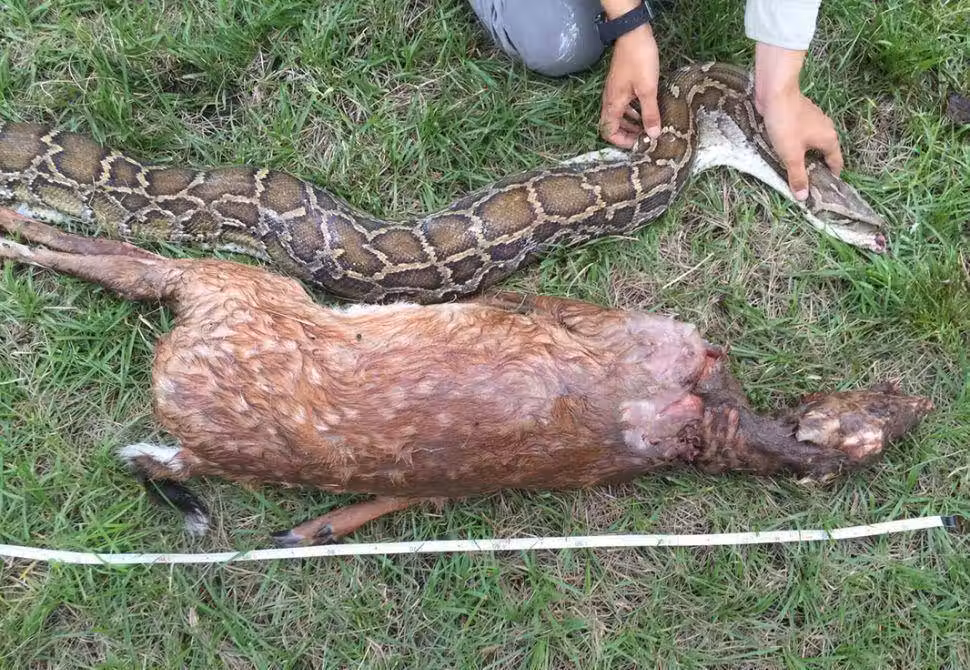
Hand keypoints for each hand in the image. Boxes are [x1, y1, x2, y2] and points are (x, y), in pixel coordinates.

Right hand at [599, 2, 661, 147]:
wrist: (634, 33)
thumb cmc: (639, 61)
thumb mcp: (648, 90)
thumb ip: (650, 113)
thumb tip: (653, 135)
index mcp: (613, 103)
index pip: (608, 131)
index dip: (621, 142)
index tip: (638, 144)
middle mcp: (610, 99)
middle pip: (612, 125)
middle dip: (627, 134)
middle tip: (645, 138)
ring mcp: (614, 91)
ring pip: (619, 114)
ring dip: (631, 122)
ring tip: (648, 126)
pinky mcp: (621, 83)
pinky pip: (624, 104)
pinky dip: (633, 111)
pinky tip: (647, 109)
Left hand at [754, 42, 842, 200]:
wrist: (776, 92)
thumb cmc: (786, 124)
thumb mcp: (791, 155)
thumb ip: (797, 175)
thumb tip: (803, 197)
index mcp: (830, 139)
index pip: (836, 163)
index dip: (830, 177)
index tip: (821, 190)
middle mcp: (826, 129)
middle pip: (824, 154)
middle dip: (815, 168)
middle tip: (803, 183)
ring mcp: (814, 121)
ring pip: (812, 144)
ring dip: (804, 156)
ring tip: (792, 170)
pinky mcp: (800, 116)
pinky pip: (802, 135)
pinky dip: (797, 145)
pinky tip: (784, 151)